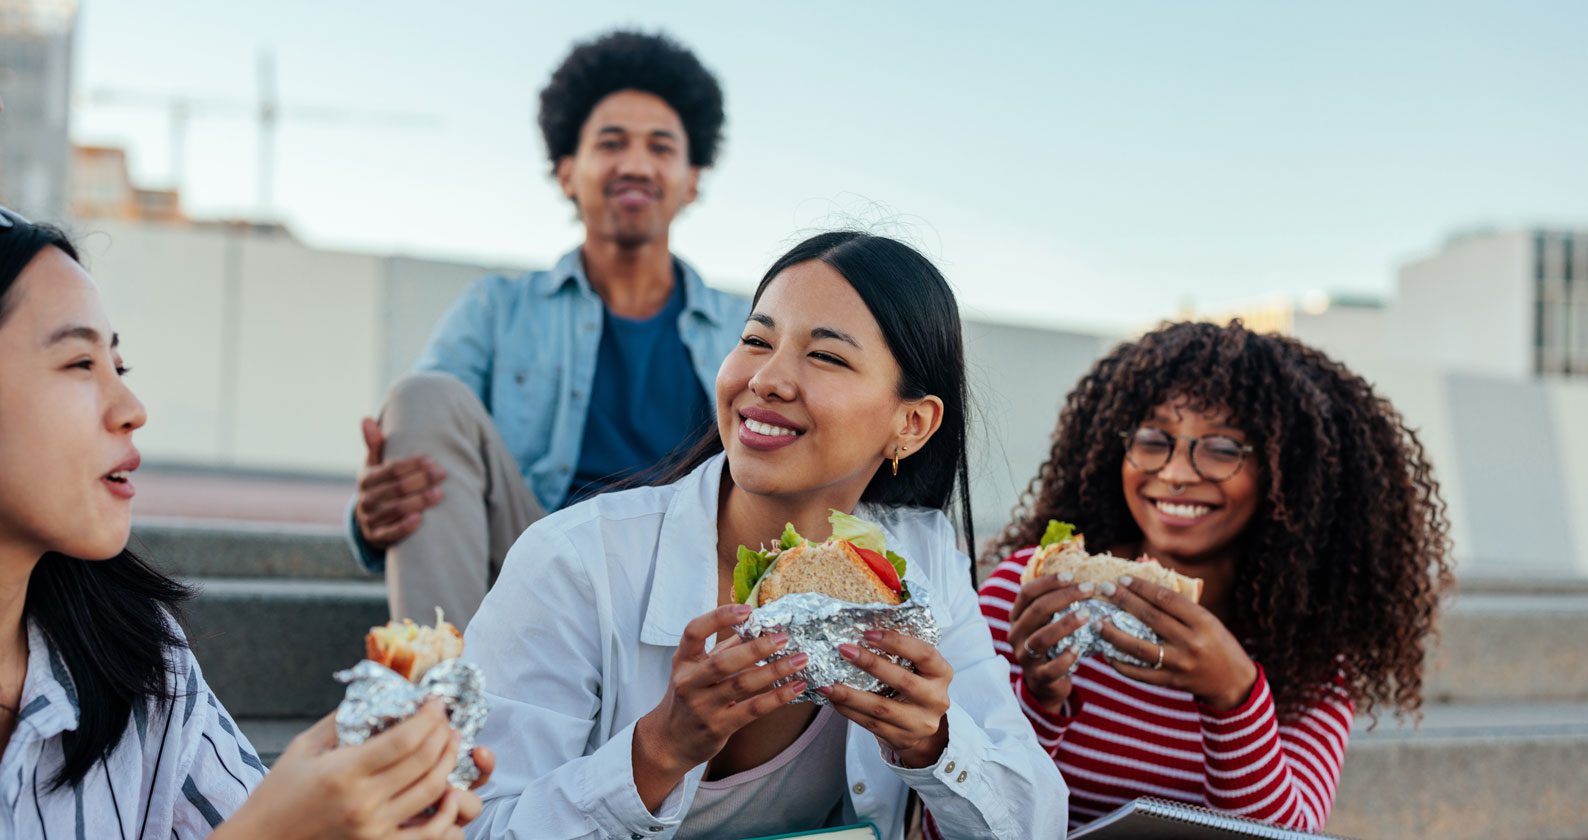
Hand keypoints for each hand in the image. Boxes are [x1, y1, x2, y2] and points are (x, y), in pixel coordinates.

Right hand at [219, 700, 480, 839]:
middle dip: (444, 734)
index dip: (429, 716)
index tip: (436, 702)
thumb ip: (344, 719)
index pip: (404, 739)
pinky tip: (452, 792)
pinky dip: (448, 814)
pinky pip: (429, 833)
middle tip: (445, 719)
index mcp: (343, 772)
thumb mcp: (305, 747)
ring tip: (450, 743)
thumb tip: (381, 694)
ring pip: (433, 791)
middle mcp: (363, 802)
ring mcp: (374, 829)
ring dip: (449, 762)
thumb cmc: (279, 794)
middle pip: (425, 761)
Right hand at [355, 417, 445, 549]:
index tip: (432, 460)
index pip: (391, 470)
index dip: (412, 464)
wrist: (370, 519)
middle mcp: (365, 500)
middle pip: (396, 488)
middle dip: (421, 480)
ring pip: (396, 509)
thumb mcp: (375, 466)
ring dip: (419, 501)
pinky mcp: (377, 538)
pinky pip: (391, 533)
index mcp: (366, 479)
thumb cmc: (380, 486)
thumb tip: (366, 419)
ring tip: (439, 494)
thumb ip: (375, 445)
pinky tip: (420, 519)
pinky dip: (405, 526)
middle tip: (442, 473)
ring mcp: (370, 520)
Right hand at [634, 605, 809, 789]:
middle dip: (756, 648)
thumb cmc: (690, 696)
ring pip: (742, 684)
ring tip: (800, 659)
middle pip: (723, 661)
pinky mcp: (718, 726)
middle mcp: (689, 682)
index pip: (694, 631)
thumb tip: (757, 626)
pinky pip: (753, 709)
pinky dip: (777, 697)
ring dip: (775, 670)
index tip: (746, 610)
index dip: (719, 618)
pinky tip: (796, 686)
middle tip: (784, 637)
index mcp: (683, 660)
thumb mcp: (697, 669)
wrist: (670, 740)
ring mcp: (702, 706)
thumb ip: (723, 649)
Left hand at [818, 629, 952, 767]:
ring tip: (827, 683)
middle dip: (871, 664)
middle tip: (844, 650)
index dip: (897, 642)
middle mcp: (936, 699)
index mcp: (941, 673)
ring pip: (881, 708)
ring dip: (850, 694)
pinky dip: (849, 710)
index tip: (868, 633)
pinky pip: (871, 724)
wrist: (923, 728)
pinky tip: (833, 699)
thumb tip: (861, 629)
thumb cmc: (916, 686)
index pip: (924, 654)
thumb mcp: (919, 668)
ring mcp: (920, 722)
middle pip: (903, 681)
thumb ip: (901, 652)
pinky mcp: (902, 739)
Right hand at [1007, 573, 1097, 713]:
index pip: (1027, 593)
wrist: (1046, 684)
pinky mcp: (1038, 677)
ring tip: (1087, 614)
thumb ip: (1056, 605)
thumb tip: (1084, 578)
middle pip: (1036, 610)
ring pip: (1041, 637)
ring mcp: (1025, 656)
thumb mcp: (1047, 623)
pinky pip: (1051, 668)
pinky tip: (1079, 648)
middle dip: (1064, 596)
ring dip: (1066, 624)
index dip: (1048, 582)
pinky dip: (1066, 657)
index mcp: (1018, 618)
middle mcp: (1017, 635)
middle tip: (1088, 589)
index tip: (1072, 576)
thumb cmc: (1052, 645)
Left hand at [1098, 576, 1257, 709]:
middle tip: (1105, 589)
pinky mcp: (1170, 682)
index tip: (1123, 578)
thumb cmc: (1217, 643)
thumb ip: (1180, 605)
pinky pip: (1138, 673)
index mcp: (1202, 621)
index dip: (1142, 587)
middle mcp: (1191, 642)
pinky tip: (1106, 650)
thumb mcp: (1207, 620)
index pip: (1166, 599)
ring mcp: (1179, 664)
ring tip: (1097, 621)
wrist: (1232, 681)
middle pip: (1150, 618)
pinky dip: (1120, 662)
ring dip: (1113, 633)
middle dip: (1124, 601)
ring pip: (1138, 647)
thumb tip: (1145, 584)